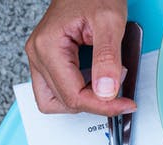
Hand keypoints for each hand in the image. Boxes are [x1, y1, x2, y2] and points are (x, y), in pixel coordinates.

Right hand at [25, 0, 135, 115]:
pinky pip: (58, 90)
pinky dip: (78, 92)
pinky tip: (95, 81)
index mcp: (48, 46)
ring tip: (104, 84)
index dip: (102, 105)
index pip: (72, 95)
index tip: (124, 103)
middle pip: (64, 101)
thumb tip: (105, 91)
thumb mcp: (109, 22)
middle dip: (95, 102)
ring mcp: (40, 58)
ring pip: (56, 101)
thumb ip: (107, 58)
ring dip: (83, 101)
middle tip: (118, 89)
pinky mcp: (47, 60)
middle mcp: (38, 54)